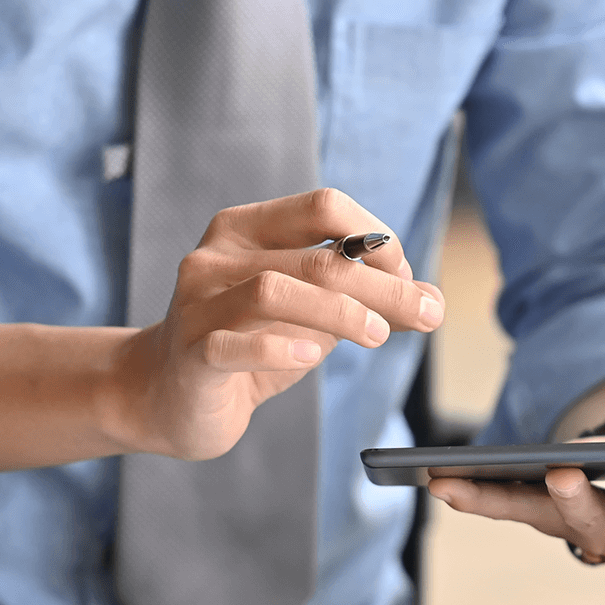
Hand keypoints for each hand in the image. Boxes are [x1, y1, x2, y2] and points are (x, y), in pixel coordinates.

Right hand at [108, 189, 444, 459]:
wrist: (171, 397)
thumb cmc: (252, 346)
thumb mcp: (315, 318)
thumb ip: (369, 304)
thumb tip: (433, 301)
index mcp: (246, 230)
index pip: (324, 206)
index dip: (376, 238)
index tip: (405, 278)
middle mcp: (216, 256)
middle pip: (314, 258)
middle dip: (382, 286)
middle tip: (426, 313)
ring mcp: (197, 303)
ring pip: (275, 290)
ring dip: (342, 313)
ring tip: (379, 336)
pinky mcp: (191, 353)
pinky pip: (235, 344)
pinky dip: (281, 349)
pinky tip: (313, 358)